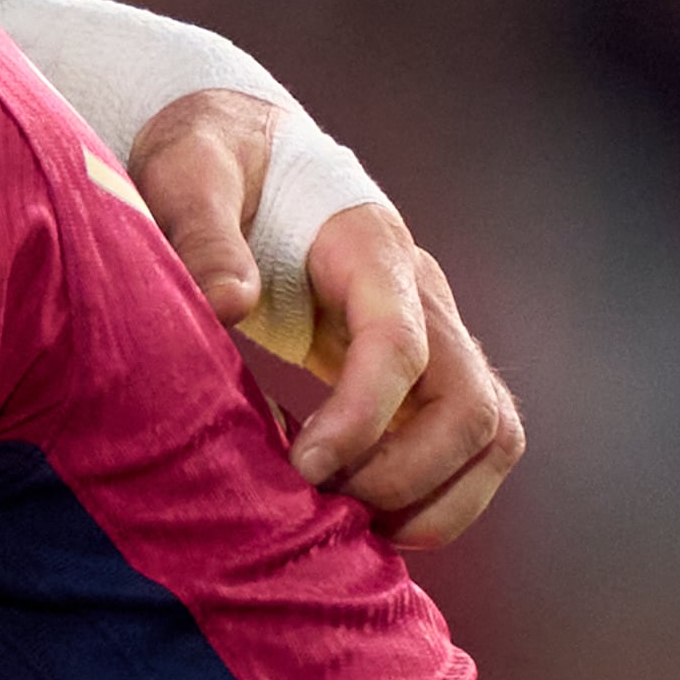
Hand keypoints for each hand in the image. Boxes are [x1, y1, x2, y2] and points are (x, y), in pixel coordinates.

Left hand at [128, 89, 526, 549]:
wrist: (249, 153)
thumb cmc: (214, 160)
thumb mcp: (189, 172)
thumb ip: (202, 231)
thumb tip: (228, 303)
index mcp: (369, 247)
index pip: (403, 345)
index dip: (365, 416)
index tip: (303, 465)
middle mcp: (421, 296)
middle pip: (472, 406)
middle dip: (406, 476)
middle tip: (319, 505)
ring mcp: (433, 335)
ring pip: (489, 435)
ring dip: (436, 500)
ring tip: (346, 526)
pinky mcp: (421, 372)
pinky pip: (464, 448)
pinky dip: (428, 495)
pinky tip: (348, 503)